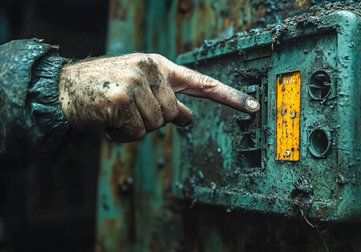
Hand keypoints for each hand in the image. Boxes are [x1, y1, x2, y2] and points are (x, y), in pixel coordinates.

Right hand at [58, 53, 259, 141]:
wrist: (64, 87)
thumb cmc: (105, 88)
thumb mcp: (140, 87)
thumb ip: (167, 99)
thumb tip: (187, 118)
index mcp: (159, 66)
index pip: (201, 82)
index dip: (229, 96)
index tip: (253, 107)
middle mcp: (150, 69)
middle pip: (173, 115)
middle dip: (152, 120)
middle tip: (128, 109)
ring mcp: (136, 83)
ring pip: (156, 126)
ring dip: (135, 127)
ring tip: (115, 112)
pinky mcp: (121, 99)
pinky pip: (136, 133)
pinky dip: (122, 135)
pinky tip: (107, 119)